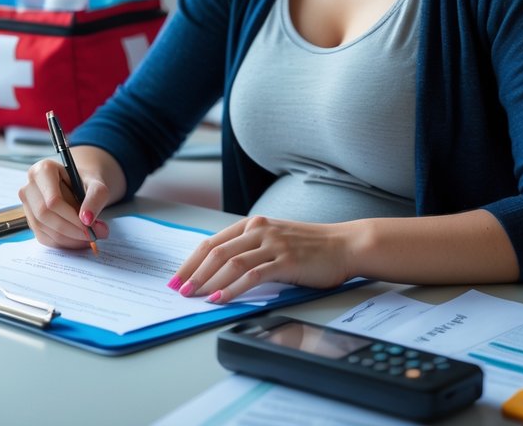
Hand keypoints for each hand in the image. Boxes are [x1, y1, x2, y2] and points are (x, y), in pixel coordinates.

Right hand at [18, 146, 123, 248]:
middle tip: (94, 235)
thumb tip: (87, 220)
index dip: (71, 217)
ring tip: (91, 237)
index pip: (52, 200)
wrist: (79, 187)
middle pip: (45, 215)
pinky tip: (79, 240)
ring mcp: (27, 205)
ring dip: (69, 239)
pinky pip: (44, 237)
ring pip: (43, 229)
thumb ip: (96, 198)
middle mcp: (29, 186)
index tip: (90, 228)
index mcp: (43, 170)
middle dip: (71, 230)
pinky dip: (63, 243)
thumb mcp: (97, 185)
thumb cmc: (86, 183)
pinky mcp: (31, 220)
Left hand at [169, 215, 354, 302]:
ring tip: (195, 296)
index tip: (177, 277)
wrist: (345, 245)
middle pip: (216, 251)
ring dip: (209, 281)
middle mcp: (260, 230)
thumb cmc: (311, 247)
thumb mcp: (275, 240)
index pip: (213, 242)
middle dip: (194, 272)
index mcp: (253, 224)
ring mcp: (273, 245)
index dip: (191, 261)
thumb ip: (251, 249)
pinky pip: (252, 275)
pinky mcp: (285, 261)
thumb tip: (220, 272)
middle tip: (179, 290)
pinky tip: (222, 298)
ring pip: (231, 262)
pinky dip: (233, 288)